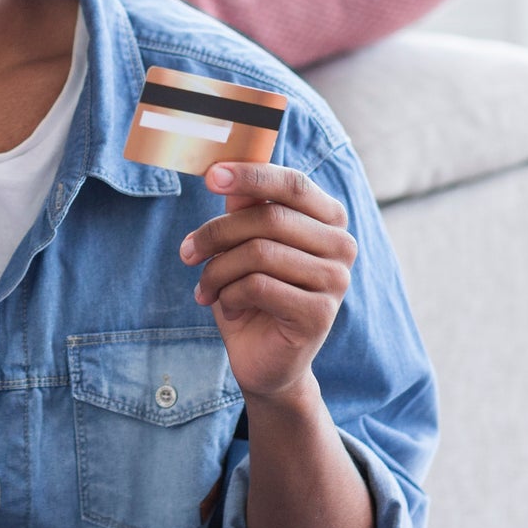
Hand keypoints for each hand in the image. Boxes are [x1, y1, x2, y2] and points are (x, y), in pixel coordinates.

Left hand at [179, 162, 357, 401]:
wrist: (266, 361)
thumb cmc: (252, 295)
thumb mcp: (242, 245)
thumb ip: (243, 206)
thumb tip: (224, 166)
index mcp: (327, 219)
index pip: (293, 183)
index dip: (251, 175)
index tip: (211, 175)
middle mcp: (341, 245)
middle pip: (267, 218)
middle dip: (215, 233)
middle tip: (186, 252)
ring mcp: (336, 280)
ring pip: (258, 253)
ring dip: (217, 270)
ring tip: (206, 288)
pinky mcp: (320, 313)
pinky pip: (258, 286)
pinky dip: (229, 296)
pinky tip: (228, 308)